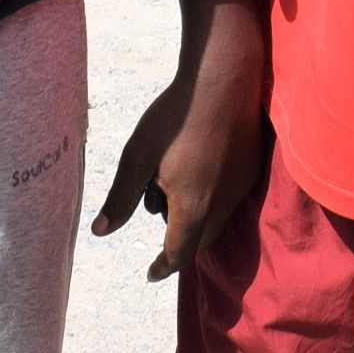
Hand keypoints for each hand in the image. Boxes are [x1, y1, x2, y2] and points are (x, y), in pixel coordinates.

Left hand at [93, 40, 266, 281]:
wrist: (224, 79)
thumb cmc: (176, 117)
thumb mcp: (138, 156)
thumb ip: (121, 198)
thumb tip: (100, 232)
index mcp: (193, 208)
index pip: (179, 253)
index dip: (163, 267)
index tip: (150, 274)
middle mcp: (223, 204)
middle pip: (202, 241)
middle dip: (181, 247)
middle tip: (163, 242)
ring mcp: (242, 186)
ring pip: (219, 220)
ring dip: (198, 223)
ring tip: (175, 202)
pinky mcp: (252, 167)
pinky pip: (231, 198)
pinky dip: (214, 202)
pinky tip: (200, 178)